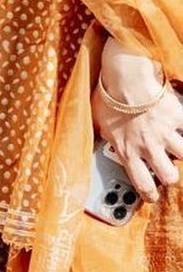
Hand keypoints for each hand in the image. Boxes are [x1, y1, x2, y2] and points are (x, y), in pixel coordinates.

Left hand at [93, 39, 182, 202]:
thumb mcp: (98, 119)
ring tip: (174, 144)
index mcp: (127, 150)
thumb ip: (103, 133)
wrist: (125, 76)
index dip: (150, 195)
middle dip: (169, 175)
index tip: (153, 196)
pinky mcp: (177, 118)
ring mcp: (165, 133)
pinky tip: (180, 125)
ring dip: (180, 151)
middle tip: (166, 167)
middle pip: (170, 177)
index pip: (142, 184)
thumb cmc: (108, 95)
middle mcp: (148, 146)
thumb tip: (99, 138)